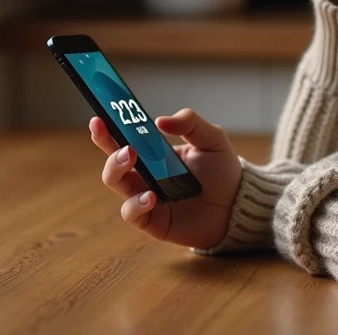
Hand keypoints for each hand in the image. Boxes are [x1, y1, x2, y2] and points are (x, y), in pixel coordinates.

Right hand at [89, 108, 241, 249]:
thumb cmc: (222, 171)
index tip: (99, 117)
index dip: (109, 128)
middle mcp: (145, 174)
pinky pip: (132, 213)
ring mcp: (146, 197)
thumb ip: (190, 123)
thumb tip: (161, 121)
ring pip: (116, 183)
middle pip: (113, 159)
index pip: (125, 138)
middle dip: (106, 144)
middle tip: (111, 132)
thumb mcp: (211, 138)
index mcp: (154, 153)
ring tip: (130, 156)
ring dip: (116, 168)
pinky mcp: (153, 221)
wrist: (238, 206)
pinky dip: (136, 204)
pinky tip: (151, 196)